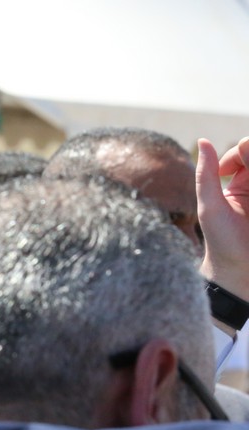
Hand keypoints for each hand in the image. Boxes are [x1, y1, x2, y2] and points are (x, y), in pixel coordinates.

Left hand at [196, 138, 248, 298]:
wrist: (238, 271)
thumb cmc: (221, 240)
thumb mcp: (210, 206)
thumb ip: (207, 174)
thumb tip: (204, 140)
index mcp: (239, 182)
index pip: (247, 150)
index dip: (244, 150)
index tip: (230, 170)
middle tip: (244, 179)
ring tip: (245, 199)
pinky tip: (248, 202)